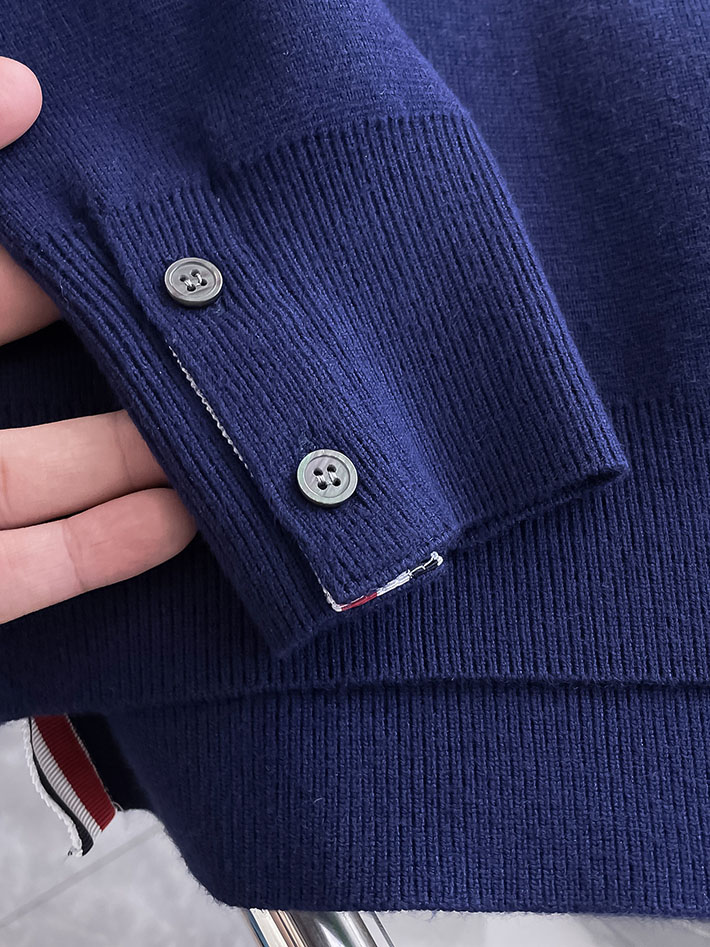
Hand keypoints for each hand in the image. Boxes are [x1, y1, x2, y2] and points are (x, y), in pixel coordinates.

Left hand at [0, 57, 196, 623]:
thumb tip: (18, 88)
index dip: (41, 219)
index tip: (128, 197)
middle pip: (13, 362)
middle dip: (118, 341)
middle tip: (215, 322)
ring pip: (34, 477)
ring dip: (134, 458)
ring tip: (233, 427)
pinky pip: (19, 574)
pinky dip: (99, 551)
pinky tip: (181, 518)